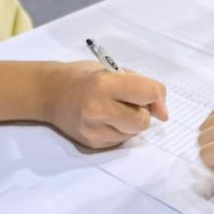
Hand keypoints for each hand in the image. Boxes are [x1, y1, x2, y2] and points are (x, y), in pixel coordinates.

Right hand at [44, 61, 168, 148]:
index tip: (156, 98)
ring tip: (114, 109)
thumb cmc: (84, 76)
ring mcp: (93, 130)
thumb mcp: (112, 69)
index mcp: (105, 84)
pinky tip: (105, 119)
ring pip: (133, 133)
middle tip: (130, 102)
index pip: (147, 93)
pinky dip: (120, 130)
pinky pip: (120, 141)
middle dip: (143, 112)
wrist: (50, 93)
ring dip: (131, 122)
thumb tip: (162, 112)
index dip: (157, 96)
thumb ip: (139, 84)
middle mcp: (98, 109)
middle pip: (142, 121)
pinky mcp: (91, 144)